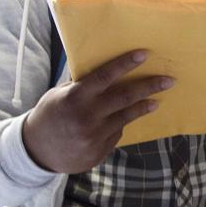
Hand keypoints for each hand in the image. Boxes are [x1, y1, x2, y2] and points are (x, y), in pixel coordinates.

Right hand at [22, 50, 172, 172]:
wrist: (36, 152)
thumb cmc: (49, 116)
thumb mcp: (59, 95)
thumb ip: (82, 85)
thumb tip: (107, 69)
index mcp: (76, 97)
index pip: (105, 76)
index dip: (125, 64)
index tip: (145, 54)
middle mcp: (87, 116)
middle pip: (125, 97)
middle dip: (149, 86)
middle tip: (169, 80)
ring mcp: (94, 136)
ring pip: (126, 117)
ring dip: (143, 107)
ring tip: (156, 100)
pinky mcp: (99, 150)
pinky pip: (117, 133)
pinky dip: (119, 126)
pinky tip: (119, 122)